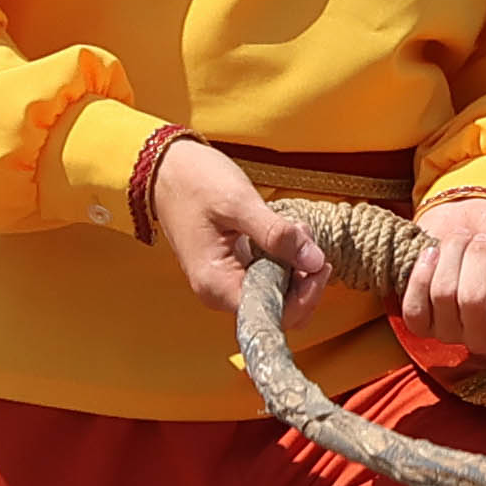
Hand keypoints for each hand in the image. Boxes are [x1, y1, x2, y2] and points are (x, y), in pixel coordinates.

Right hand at [145, 142, 330, 332]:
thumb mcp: (239, 204)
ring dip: (297, 267)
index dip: (305, 296)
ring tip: (296, 231)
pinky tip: (287, 233)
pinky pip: (269, 277)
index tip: (319, 264)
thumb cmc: (193, 183)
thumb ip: (277, 234)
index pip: (273, 316)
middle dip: (304, 279)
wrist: (165, 169)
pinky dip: (285, 259)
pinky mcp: (233, 269)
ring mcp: (226, 281)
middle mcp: (220, 292)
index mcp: (216, 285)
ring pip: (278, 293)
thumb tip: (314, 261)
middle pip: (279, 310)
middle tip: (308, 241)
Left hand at [395, 190, 485, 365]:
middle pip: (473, 301)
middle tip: (481, 241)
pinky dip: (422, 272)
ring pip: (444, 295)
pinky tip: (433, 254)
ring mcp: (452, 333)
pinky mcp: (421, 324)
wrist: (468, 219)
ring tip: (460, 242)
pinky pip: (415, 307)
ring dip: (451, 255)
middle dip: (475, 257)